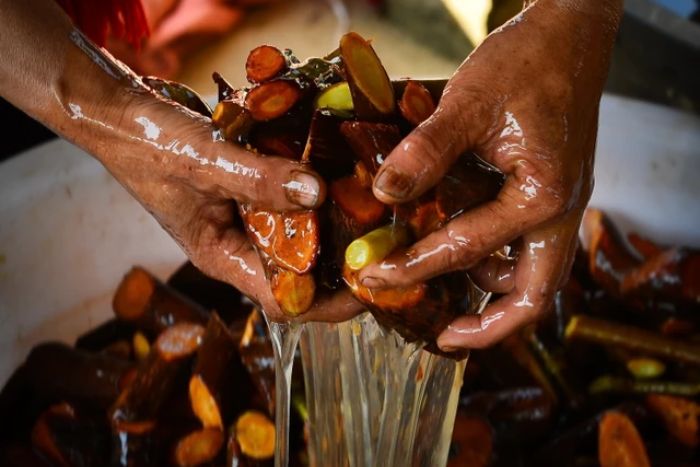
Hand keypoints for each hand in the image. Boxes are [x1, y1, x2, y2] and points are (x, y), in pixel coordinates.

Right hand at [97, 90, 360, 322]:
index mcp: (222, 257)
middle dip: (342, 267)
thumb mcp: (204, 160)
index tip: (369, 283)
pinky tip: (342, 176)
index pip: (284, 301)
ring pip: (299, 238)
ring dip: (333, 229)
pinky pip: (290, 203)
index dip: (329, 302)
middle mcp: (238, 245)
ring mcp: (244, 219)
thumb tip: (315, 193)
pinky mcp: (250, 192)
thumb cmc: (149, 143)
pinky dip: (315, 195)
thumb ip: (257, 179)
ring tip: (374, 213)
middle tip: (385, 245)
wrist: (121, 113)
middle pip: (299, 274)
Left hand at [357, 0, 621, 349]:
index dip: (417, 265)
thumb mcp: (469, 102)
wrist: (570, 33)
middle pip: (535, 294)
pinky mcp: (551, 190)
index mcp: (542, 195)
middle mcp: (561, 210)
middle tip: (445, 336)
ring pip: (536, 274)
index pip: (469, 249)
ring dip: (495, 293)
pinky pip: (530, 245)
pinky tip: (463, 249)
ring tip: (448, 298)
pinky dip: (499, 259)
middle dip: (491, 325)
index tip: (375, 276)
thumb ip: (427, 151)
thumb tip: (384, 191)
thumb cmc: (528, 60)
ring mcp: (561, 203)